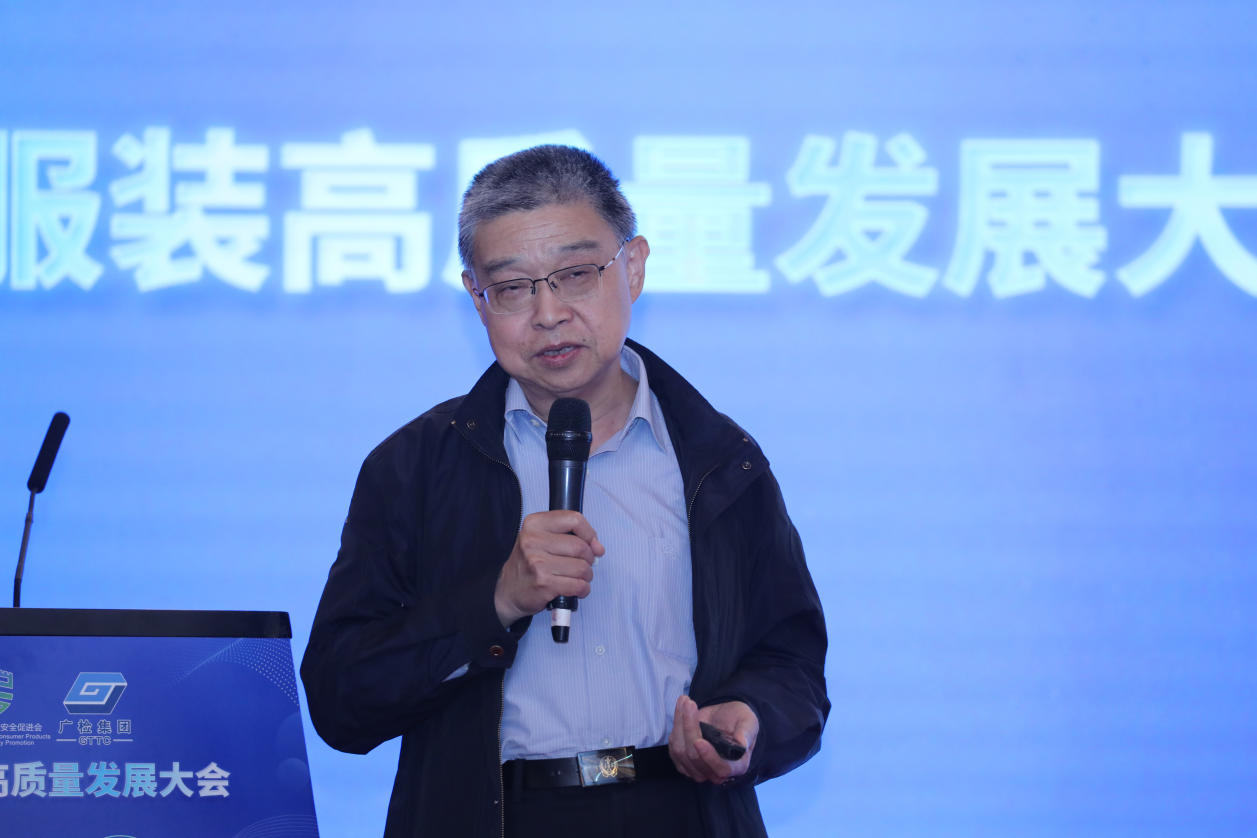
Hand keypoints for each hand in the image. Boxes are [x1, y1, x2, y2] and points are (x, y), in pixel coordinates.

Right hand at [494, 510, 604, 626]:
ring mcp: (537, 563)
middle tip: (583, 565)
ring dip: (586, 576)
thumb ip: (570, 536)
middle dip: (589, 559)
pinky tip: (575, 589)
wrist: (507, 591)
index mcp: (534, 524)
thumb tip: (598, 547)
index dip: (589, 533)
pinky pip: (578, 585)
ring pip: (582, 567)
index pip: (574, 519)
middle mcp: (533, 541)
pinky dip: (583, 589)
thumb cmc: (530, 564)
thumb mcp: (541, 539)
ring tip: (578, 578)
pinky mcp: (543, 584)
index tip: (592, 544)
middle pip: (580, 546)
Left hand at [668, 696, 757, 784]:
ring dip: (680, 723)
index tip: (699, 741)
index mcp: (736, 766)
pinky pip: (673, 747)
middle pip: (695, 758)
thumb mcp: (749, 721)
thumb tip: (742, 743)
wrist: (725, 717)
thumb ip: (747, 732)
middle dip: (690, 728)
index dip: (709, 757)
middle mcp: (715, 772)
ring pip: (680, 752)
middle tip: (689, 704)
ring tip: (685, 701)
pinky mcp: (682, 762)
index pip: (720, 770)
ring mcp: (696, 769)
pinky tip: (681, 710)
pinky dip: (675, 725)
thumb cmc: (739, 720)